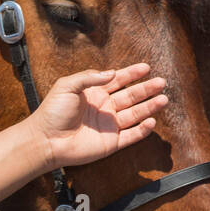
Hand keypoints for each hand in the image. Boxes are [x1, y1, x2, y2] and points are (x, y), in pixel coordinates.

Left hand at [28, 64, 167, 169]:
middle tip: (161, 82)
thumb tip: (112, 73)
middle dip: (146, 89)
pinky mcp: (111, 143)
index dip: (132, 74)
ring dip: (149, 107)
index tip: (146, 67)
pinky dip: (142, 130)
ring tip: (163, 99)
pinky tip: (152, 121)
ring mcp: (109, 126)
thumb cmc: (53, 112)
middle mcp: (104, 108)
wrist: (46, 139)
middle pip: (131, 96)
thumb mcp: (67, 85)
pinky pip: (131, 135)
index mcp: (94, 93)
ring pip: (135, 114)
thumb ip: (89, 77)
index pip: (118, 80)